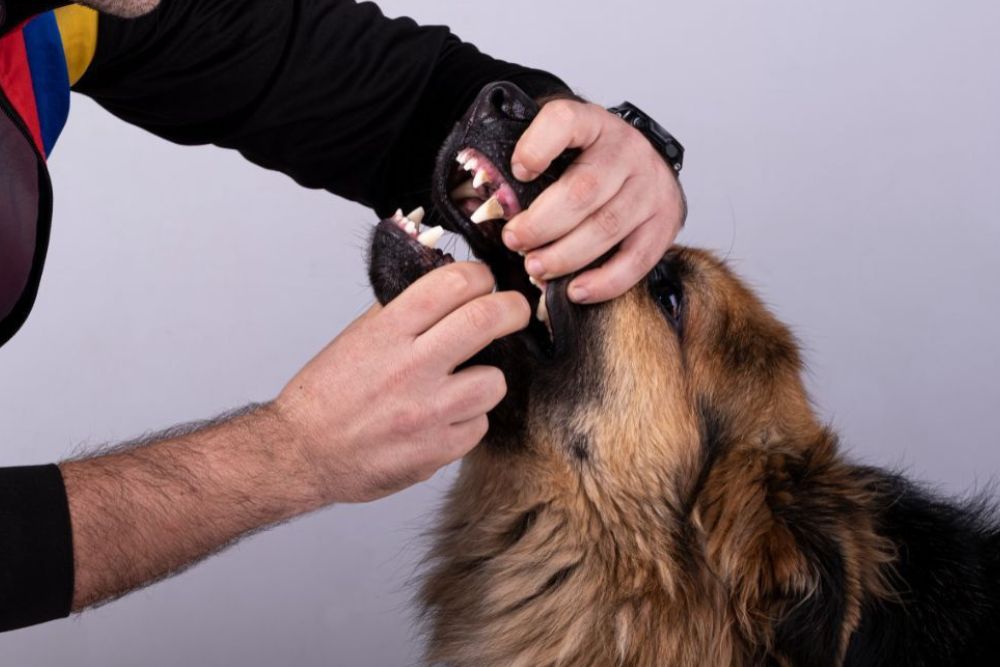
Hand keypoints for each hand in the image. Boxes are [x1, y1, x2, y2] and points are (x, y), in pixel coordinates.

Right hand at [273, 263, 529, 502]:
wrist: (303, 454)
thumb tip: (448, 288)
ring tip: (466, 381)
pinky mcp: (437, 450)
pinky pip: (479, 425)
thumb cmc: (327, 396)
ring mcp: (427, 412)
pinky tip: (446, 419)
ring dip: (487, 377)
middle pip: (487, 320)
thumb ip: (402, 313)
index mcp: (387, 333)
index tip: (485, 282)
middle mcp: (409, 368)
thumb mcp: (357, 338)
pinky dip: (468, 420)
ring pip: (494, 381)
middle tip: (515, 312)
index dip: (481, 276)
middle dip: (514, 309)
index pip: (452, 284)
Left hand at [501, 99, 685, 302]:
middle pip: (583, 190)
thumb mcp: (559, 145)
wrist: (641, 165)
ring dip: (565, 255)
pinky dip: (603, 282)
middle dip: (542, 223)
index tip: (517, 171)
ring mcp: (649, 189)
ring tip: (536, 267)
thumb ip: (527, 164)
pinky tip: (575, 290)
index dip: (537, 147)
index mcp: (593, 124)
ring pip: (606, 228)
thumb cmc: (589, 161)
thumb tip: (481, 200)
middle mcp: (627, 152)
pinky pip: (635, 260)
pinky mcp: (663, 225)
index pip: (566, 121)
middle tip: (515, 241)